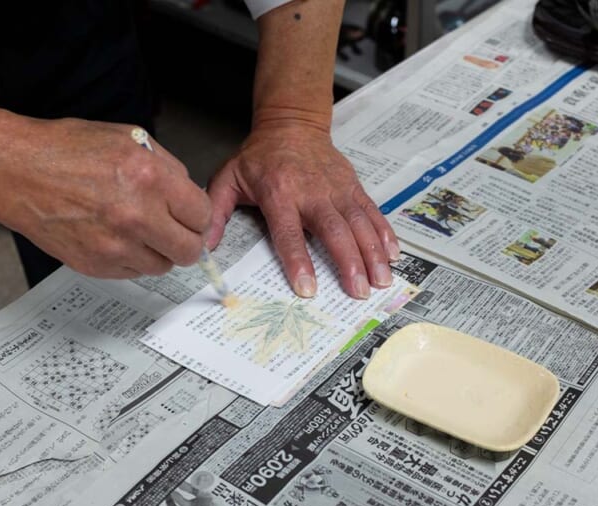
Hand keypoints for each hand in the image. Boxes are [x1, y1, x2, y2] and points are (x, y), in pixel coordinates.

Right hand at [0, 118, 211, 278]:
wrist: (16, 172)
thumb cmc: (64, 151)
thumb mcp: (128, 139)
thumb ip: (166, 168)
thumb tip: (188, 196)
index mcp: (150, 178)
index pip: (202, 215)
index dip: (196, 215)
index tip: (189, 215)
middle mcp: (136, 216)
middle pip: (188, 250)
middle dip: (184, 239)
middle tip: (171, 228)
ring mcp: (115, 246)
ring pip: (162, 266)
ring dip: (156, 251)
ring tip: (136, 229)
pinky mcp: (96, 266)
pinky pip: (133, 273)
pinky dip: (130, 259)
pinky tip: (113, 236)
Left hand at [206, 122, 399, 298]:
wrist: (292, 123)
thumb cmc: (259, 156)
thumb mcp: (228, 177)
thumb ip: (216, 211)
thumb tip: (205, 246)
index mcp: (279, 194)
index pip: (289, 233)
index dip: (298, 261)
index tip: (308, 288)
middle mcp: (312, 192)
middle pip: (334, 231)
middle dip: (349, 262)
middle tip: (359, 291)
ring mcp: (336, 189)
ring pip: (358, 223)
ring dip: (372, 253)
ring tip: (381, 281)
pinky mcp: (353, 186)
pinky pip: (371, 211)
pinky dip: (384, 233)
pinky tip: (393, 254)